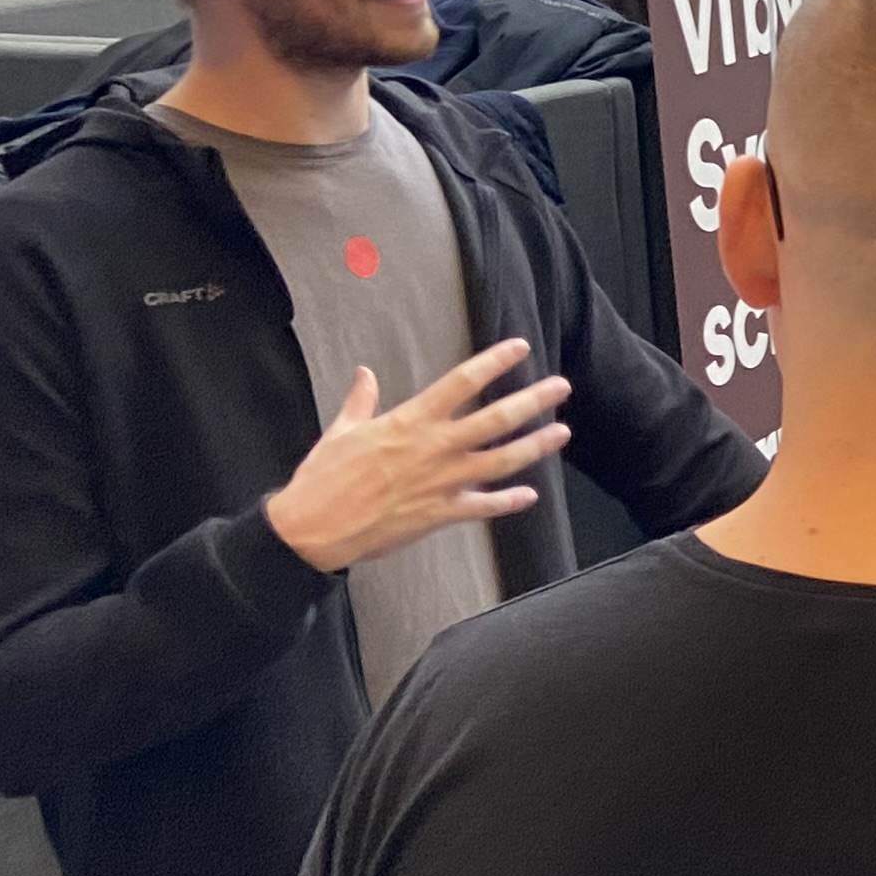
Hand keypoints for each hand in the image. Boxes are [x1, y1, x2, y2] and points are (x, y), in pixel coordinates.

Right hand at [265, 339, 567, 572]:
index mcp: (409, 422)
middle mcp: (434, 448)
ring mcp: (442, 482)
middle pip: (495, 419)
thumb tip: (365, 373)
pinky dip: (509, 502)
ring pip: (501, 461)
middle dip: (533, 401)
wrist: (313, 528)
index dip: (494, 362)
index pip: (461, 382)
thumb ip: (361, 400)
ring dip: (536, 446)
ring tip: (562, 432)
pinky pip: (484, 507)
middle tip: (562, 386)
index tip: (520, 347)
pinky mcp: (441, 514)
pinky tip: (530, 496)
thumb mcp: (342, 431)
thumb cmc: (323, 477)